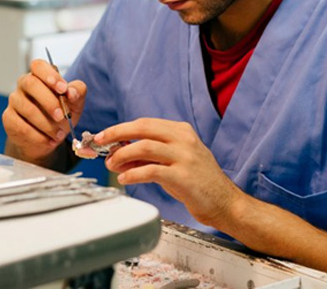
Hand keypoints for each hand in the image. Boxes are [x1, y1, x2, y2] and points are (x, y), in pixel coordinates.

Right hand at [2, 59, 86, 162]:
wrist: (48, 138)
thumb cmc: (60, 115)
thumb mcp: (74, 103)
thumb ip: (77, 93)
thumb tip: (71, 92)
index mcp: (39, 76)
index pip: (38, 65)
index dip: (49, 75)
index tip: (63, 88)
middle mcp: (24, 85)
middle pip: (31, 84)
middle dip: (49, 101)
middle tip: (62, 116)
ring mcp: (14, 101)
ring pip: (27, 108)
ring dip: (46, 124)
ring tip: (60, 134)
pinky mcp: (9, 119)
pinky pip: (21, 126)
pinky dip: (38, 136)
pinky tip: (49, 140)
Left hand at [95, 118, 241, 226]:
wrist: (226, 203)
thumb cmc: (197, 182)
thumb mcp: (173, 161)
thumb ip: (148, 156)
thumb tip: (118, 154)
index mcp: (181, 131)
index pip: (144, 123)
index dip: (121, 128)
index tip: (104, 135)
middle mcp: (183, 139)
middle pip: (142, 128)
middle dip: (116, 133)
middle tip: (100, 142)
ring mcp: (185, 157)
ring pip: (144, 147)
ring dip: (122, 155)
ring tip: (111, 164)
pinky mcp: (183, 176)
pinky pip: (151, 170)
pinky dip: (133, 174)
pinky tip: (124, 179)